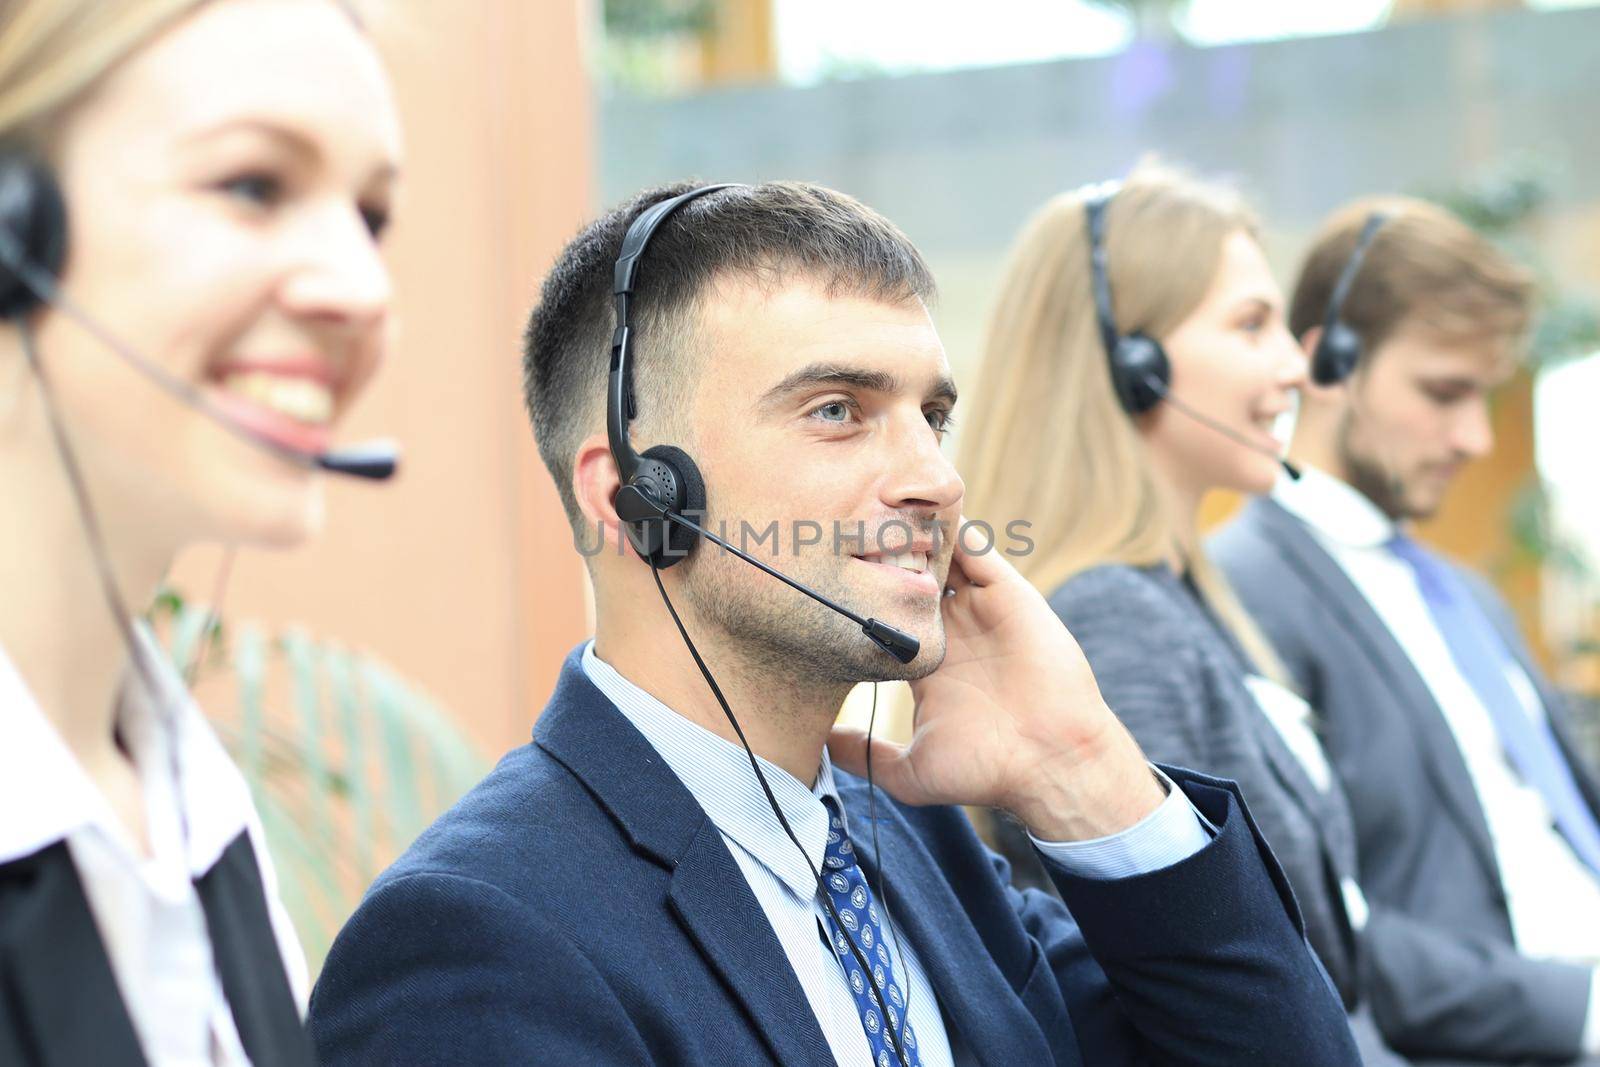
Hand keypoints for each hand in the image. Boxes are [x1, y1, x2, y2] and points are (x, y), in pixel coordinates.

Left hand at [829, 521, 1163, 840]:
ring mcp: (978, 608)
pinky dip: (951, 529)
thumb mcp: (910, 772)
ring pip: (939, 555)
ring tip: (874, 515)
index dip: (855, 597)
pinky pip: (977, 547)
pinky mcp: (1006, 592)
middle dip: (879, 555)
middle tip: (838, 534)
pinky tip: (916, 518)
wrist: (1051, 761)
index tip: (818, 581)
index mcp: (924, 662)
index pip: (882, 616)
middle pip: (907, 577)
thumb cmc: (986, 771)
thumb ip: (864, 755)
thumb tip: (819, 744)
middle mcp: (950, 630)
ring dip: (911, 536)